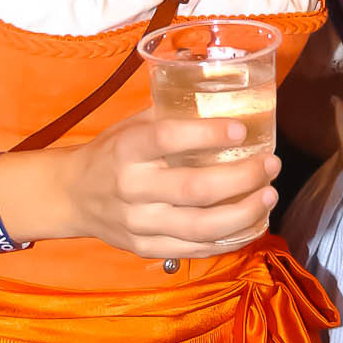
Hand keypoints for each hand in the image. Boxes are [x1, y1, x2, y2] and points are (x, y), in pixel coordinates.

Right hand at [55, 109, 280, 257]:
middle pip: (195, 189)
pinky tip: (252, 224)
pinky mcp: (145, 248)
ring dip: (244, 212)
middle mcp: (132, 188)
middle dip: (242, 178)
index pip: (169, 139)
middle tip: (271, 164)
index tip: (241, 130)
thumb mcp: (132, 125)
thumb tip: (224, 92)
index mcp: (127, 149)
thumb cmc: (112, 153)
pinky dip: (229, 239)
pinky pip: (195, 249)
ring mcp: (138, 224)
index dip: (208, 134)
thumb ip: (172, 112)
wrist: (70, 195)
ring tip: (270, 196)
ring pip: (201, 226)